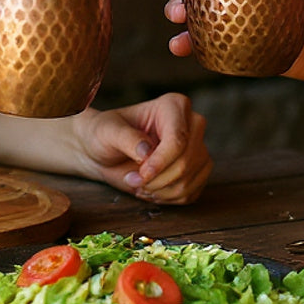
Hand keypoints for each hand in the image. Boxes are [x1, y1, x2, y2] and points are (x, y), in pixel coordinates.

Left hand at [75, 93, 210, 203]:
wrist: (106, 153)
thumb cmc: (106, 134)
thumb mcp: (108, 131)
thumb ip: (126, 138)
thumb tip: (146, 150)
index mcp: (174, 106)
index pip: (178, 139)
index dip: (160, 163)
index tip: (140, 174)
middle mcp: (192, 125)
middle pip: (186, 162)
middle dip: (156, 180)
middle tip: (133, 180)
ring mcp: (198, 148)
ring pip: (188, 181)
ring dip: (159, 191)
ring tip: (139, 184)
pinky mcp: (198, 171)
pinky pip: (190, 194)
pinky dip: (167, 198)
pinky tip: (151, 189)